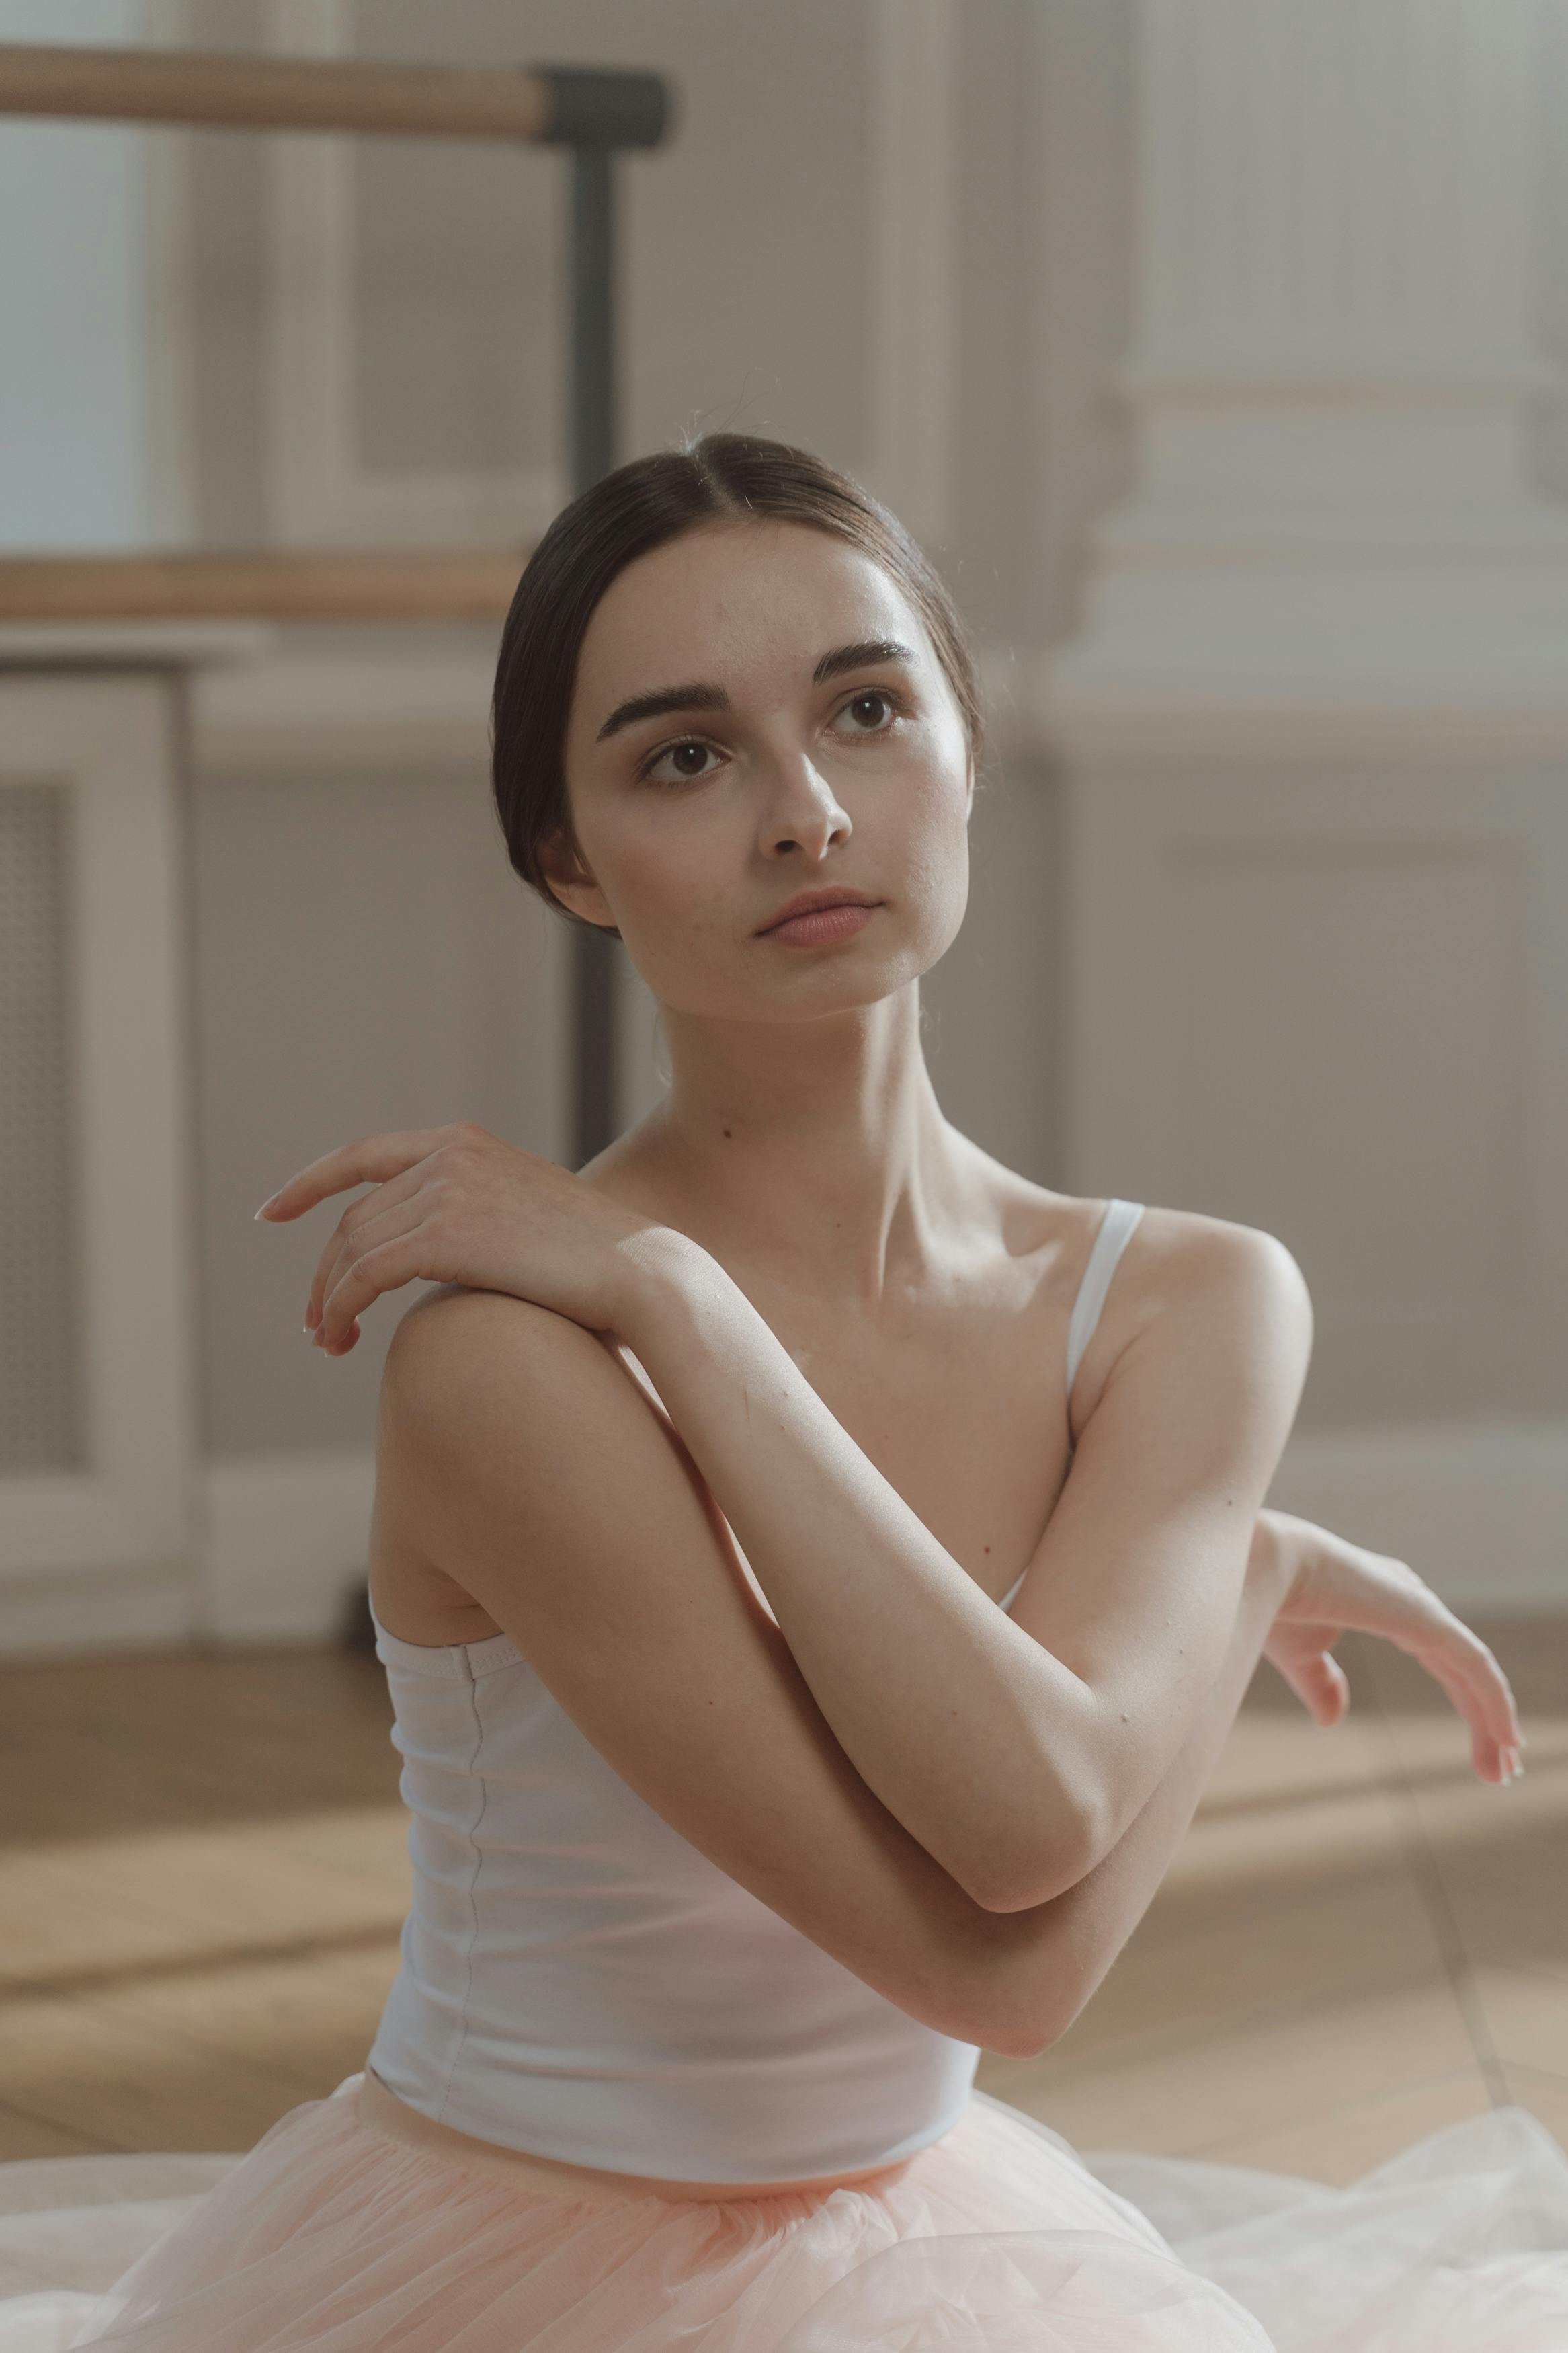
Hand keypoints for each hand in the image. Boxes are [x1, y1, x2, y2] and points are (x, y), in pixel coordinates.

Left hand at [254, 1121, 687, 1350]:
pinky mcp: (444, 1232)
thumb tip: (438, 1257)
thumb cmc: (597, 1263)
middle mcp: (449, 1154)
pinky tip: (341, 1337)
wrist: (643, 1272)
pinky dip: (340, 1307)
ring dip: (329, 1299)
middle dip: (326, 1272)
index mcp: (465, 1142)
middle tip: (317, 1325)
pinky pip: (365, 1273)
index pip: (366, 1156)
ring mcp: (446, 1188)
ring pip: (353, 1248)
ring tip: (329, 1343)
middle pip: (355, 1218)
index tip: (273, 1212)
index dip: (311, 1183)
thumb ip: (476, 1220)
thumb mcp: (525, 1220)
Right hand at [1258, 1507, 1524, 1784]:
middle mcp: (1411, 1601)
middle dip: (1485, 1720)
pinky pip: (1475, 1665)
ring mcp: (1421, 1607)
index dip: (1465, 1701)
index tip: (1480, 1747)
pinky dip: (1496, 1702)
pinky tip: (1507, 1737)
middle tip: (1500, 1773)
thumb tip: (1333, 1719)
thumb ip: (1321, 1683)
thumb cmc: (1269, 1599)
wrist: (1256, 1567)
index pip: (1443, 1660)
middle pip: (1465, 1670)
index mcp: (1386, 1604)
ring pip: (1474, 1674)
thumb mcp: (1300, 1654)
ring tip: (1504, 1773)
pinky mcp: (1425, 1617)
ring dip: (1494, 1723)